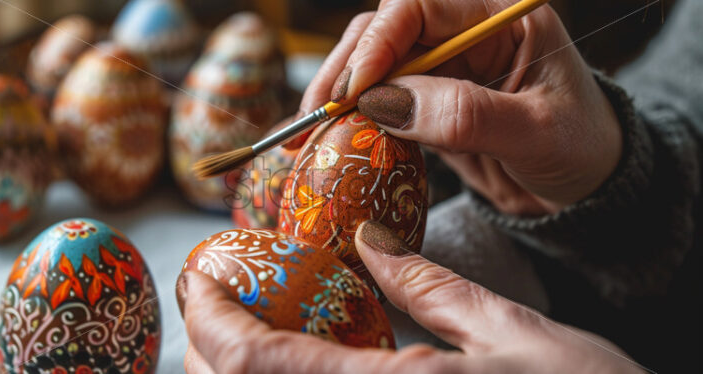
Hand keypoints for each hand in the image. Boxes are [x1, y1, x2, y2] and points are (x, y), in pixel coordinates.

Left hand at [177, 221, 643, 373]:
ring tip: (248, 323)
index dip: (210, 319)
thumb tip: (371, 245)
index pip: (255, 362)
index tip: (199, 276)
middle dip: (211, 347)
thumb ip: (428, 289)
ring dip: (240, 367)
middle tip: (217, 297)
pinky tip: (300, 355)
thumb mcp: (511, 335)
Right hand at [294, 0, 621, 214]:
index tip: (355, 88)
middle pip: (383, 32)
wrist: (588, 188)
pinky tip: (331, 139)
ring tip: (310, 130)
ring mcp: (444, 71)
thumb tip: (386, 103)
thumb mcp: (534, 132)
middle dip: (345, 69)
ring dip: (339, 96)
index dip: (379, 41)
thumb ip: (466, 114)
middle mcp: (464, 36)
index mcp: (497, 19)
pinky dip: (352, 121)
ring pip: (373, 68)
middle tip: (316, 114)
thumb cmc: (582, 149)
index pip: (419, 6)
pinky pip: (380, 104)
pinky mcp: (429, 105)